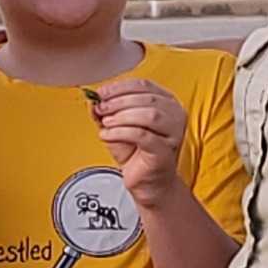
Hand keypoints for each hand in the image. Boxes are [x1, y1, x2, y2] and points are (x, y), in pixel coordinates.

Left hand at [89, 77, 189, 211]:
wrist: (146, 182)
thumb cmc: (137, 153)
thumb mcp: (117, 127)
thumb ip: (106, 112)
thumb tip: (93, 100)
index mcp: (165, 102)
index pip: (143, 85)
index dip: (119, 87)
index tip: (101, 93)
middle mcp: (174, 114)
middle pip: (146, 98)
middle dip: (117, 102)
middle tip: (100, 108)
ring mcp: (173, 133)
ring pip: (148, 114)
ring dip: (121, 116)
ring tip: (105, 123)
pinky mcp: (165, 150)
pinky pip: (142, 135)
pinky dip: (121, 132)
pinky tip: (108, 135)